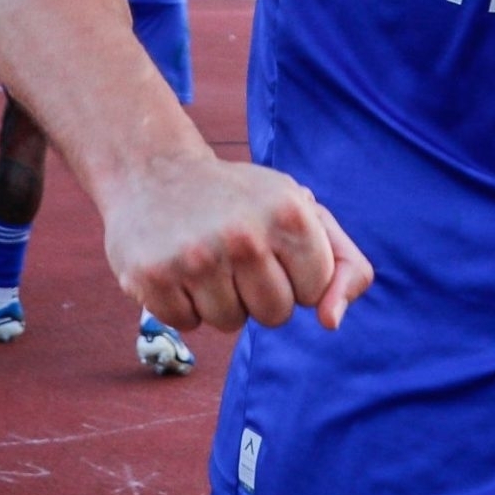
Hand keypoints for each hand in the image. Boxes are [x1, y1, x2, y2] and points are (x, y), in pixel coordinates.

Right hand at [102, 153, 374, 334]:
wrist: (157, 170)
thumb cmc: (244, 200)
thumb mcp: (302, 211)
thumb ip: (343, 264)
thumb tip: (331, 322)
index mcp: (290, 213)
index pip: (314, 291)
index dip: (295, 274)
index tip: (274, 243)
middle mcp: (244, 235)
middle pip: (275, 315)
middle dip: (262, 293)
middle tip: (238, 252)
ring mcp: (195, 257)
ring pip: (230, 323)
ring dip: (222, 299)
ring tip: (208, 256)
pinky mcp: (152, 276)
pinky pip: (187, 324)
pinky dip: (185, 303)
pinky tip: (178, 265)